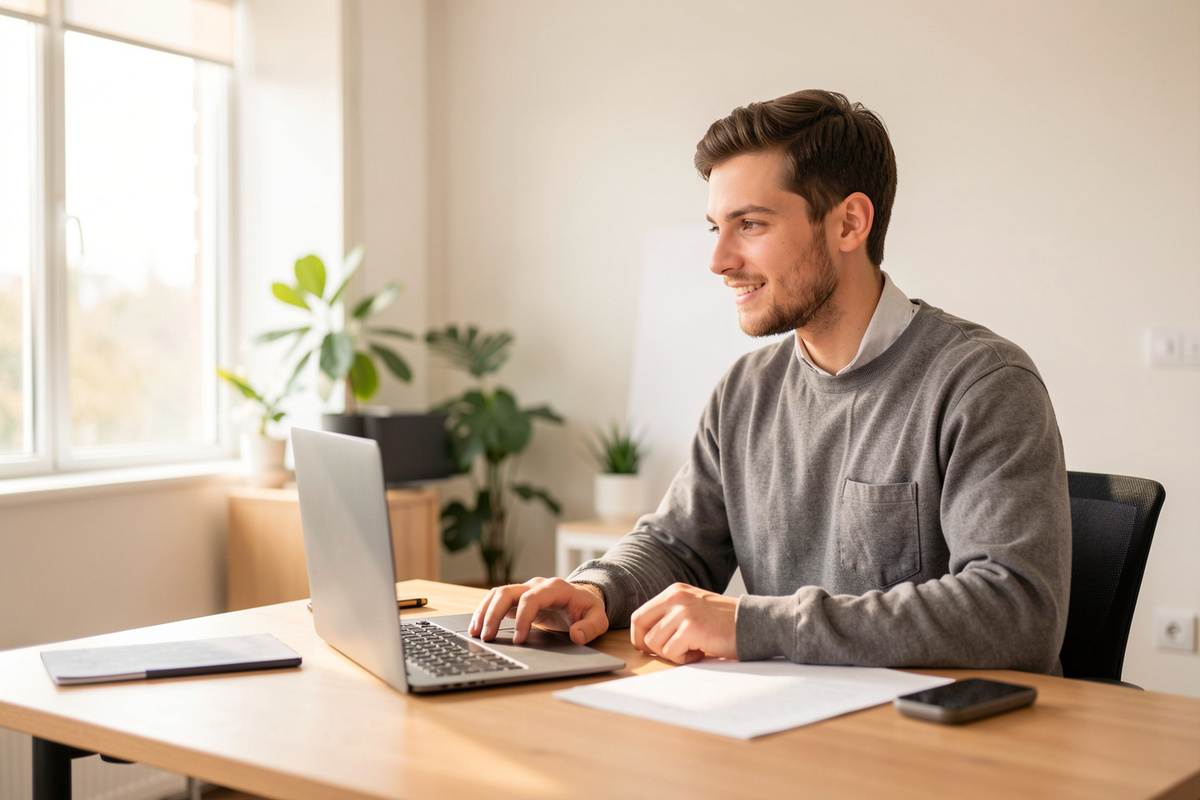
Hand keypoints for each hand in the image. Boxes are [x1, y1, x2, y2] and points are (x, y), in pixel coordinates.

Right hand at [469, 577, 608, 645]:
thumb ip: (591, 627)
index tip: (518, 640)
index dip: (523, 618)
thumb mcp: (598, 618)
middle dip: (494, 614)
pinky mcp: (517, 598)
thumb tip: (576, 635)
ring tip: (475, 634)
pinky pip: (496, 600)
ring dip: (484, 612)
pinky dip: (484, 612)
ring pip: (497, 593)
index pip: (532, 599)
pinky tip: (477, 628)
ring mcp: (524, 589)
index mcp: (554, 588)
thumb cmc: (588, 609)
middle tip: (487, 638)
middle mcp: (536, 585)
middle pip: (507, 592)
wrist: (583, 598)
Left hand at [629, 583, 737, 663]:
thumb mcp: (693, 607)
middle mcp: (675, 597)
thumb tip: (644, 638)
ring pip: (655, 643)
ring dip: (672, 653)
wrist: (753, 623)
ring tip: (693, 649)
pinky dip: (684, 659)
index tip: (653, 648)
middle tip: (671, 651)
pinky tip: (701, 652)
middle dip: (650, 646)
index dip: (640, 636)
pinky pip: (672, 652)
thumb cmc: (724, 621)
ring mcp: (683, 612)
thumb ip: (671, 615)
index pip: (639, 615)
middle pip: (640, 627)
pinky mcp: (692, 628)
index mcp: (674, 592)